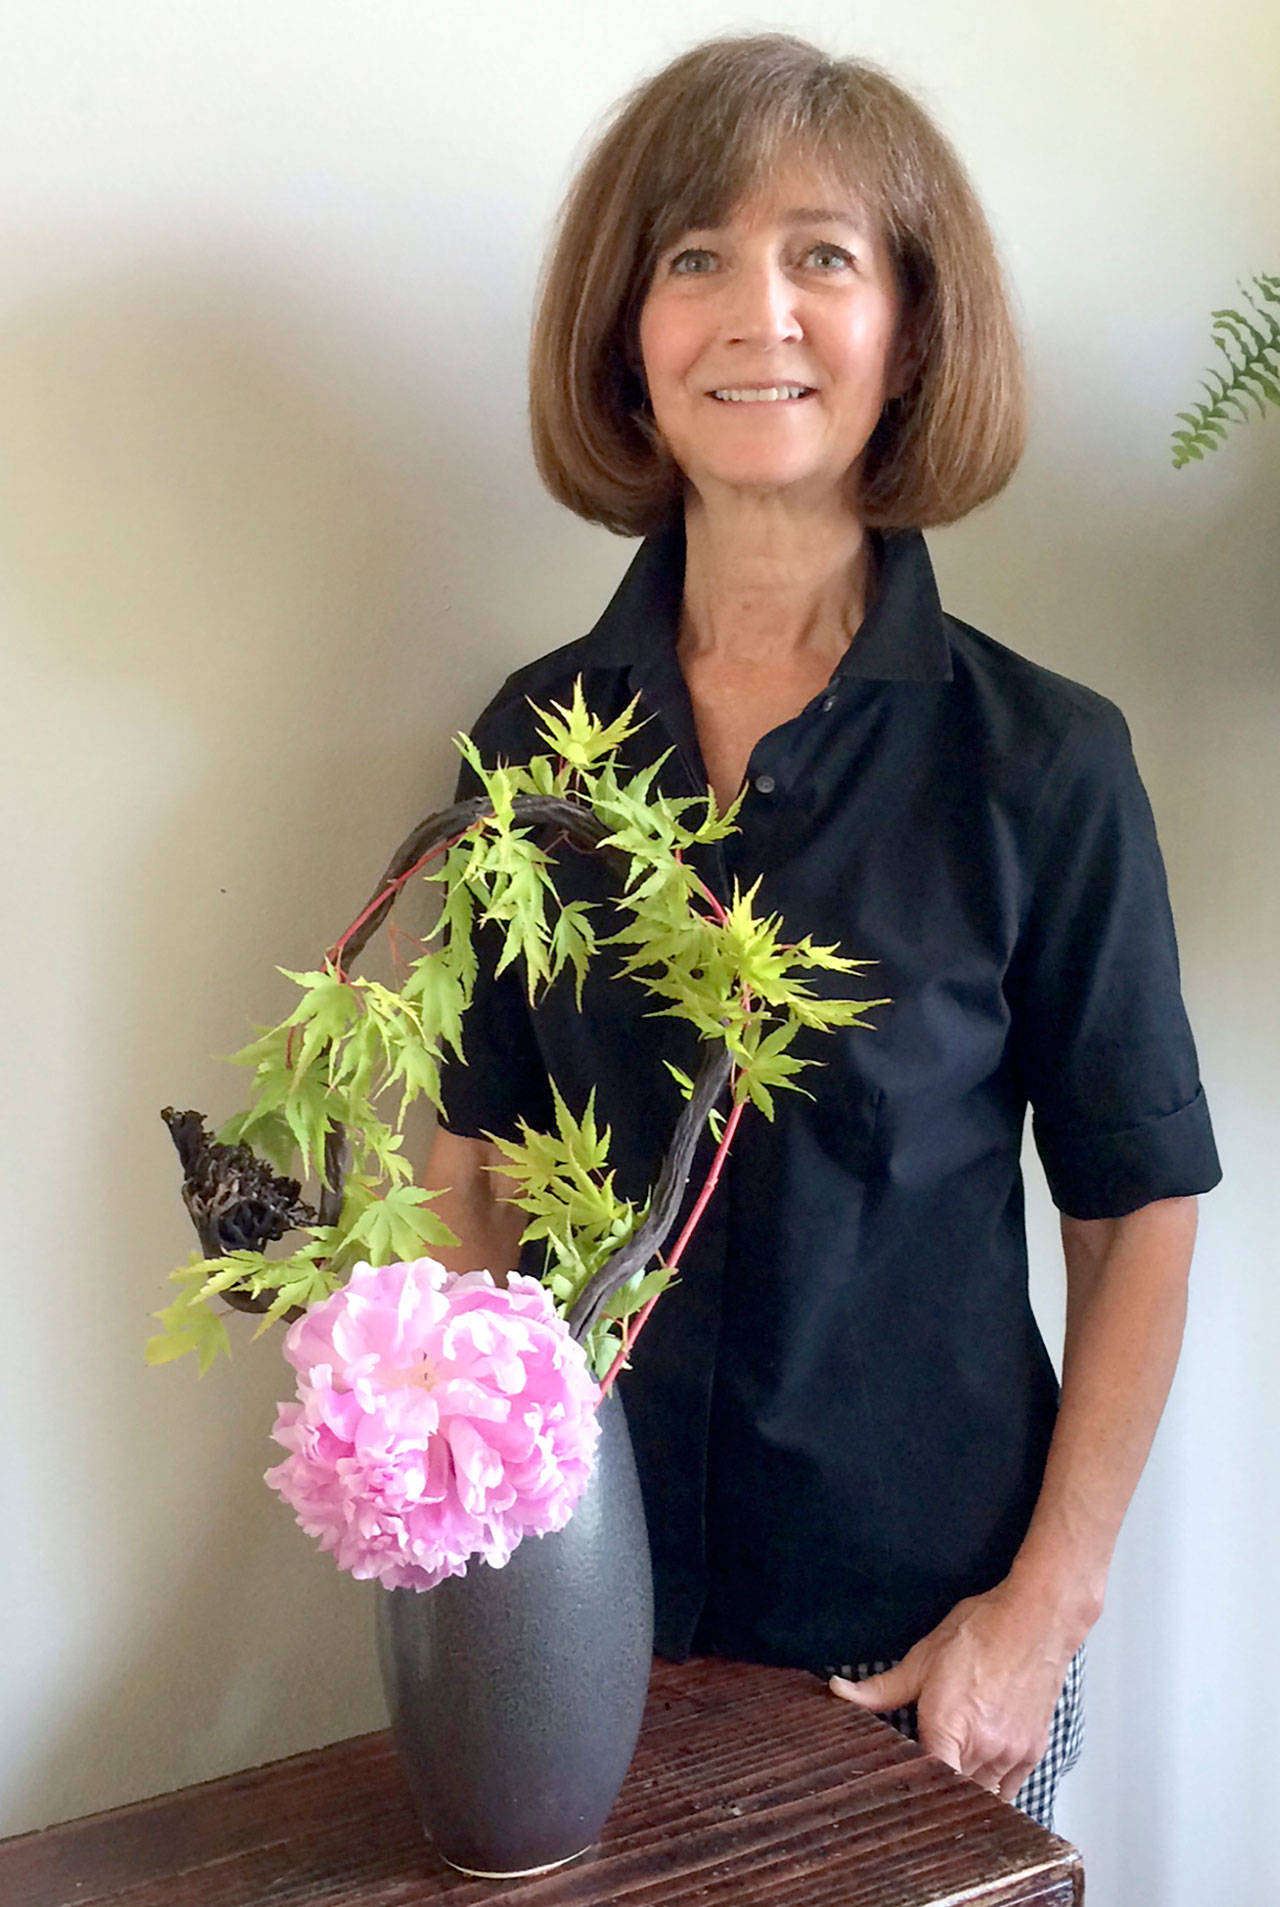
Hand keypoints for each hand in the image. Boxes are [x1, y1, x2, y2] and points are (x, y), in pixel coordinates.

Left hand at [827, 1580, 1078, 1802]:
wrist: (1036, 1619)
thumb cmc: (980, 1633)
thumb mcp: (922, 1658)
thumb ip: (881, 1688)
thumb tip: (839, 1691)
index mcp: (952, 1727)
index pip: (930, 1786)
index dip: (912, 1794)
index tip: (897, 1793)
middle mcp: (985, 1748)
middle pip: (954, 1795)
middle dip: (935, 1792)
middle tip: (918, 1784)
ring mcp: (1013, 1754)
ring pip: (984, 1797)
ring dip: (964, 1791)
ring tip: (948, 1775)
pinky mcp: (1033, 1753)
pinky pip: (1009, 1790)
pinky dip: (992, 1788)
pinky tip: (976, 1770)